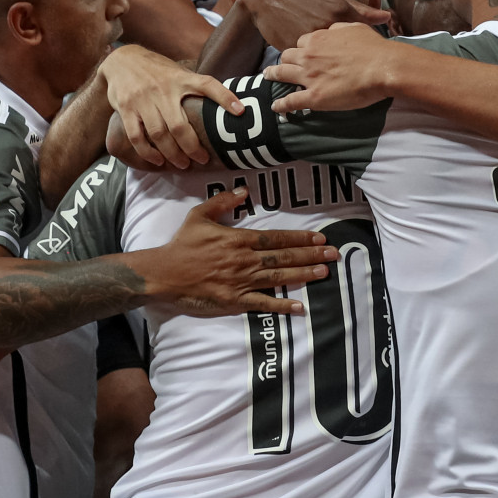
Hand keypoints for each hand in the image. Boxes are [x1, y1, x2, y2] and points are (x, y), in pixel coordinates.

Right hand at [103, 44, 241, 167]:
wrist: (121, 60)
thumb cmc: (157, 70)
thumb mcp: (177, 72)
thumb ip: (194, 86)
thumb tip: (224, 104)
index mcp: (180, 78)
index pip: (207, 84)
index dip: (225, 97)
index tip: (240, 111)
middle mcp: (163, 89)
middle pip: (180, 126)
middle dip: (192, 147)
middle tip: (202, 159)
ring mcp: (143, 100)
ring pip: (159, 135)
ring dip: (172, 154)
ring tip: (183, 164)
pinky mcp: (126, 108)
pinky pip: (137, 136)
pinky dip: (148, 152)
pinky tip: (158, 160)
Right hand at [139, 187, 335, 316]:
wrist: (164, 273)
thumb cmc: (182, 244)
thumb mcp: (199, 215)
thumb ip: (223, 201)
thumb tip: (245, 191)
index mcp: (238, 239)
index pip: (276, 238)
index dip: (300, 239)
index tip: (319, 238)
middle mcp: (244, 260)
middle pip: (283, 257)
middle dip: (311, 255)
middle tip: (333, 254)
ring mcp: (241, 281)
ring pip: (278, 277)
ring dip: (303, 275)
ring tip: (324, 272)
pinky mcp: (235, 300)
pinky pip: (262, 303)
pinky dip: (281, 305)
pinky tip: (299, 307)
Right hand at [239, 0, 390, 49]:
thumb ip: (361, 9)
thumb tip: (386, 16)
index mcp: (340, 11)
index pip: (365, 35)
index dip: (367, 46)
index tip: (367, 52)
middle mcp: (326, 26)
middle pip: (346, 52)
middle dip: (348, 58)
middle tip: (346, 59)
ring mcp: (308, 39)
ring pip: (326, 59)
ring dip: (328, 62)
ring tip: (327, 59)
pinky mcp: (293, 50)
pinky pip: (307, 62)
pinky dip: (310, 62)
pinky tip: (310, 55)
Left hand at [266, 23, 403, 112]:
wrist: (382, 67)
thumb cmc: (373, 47)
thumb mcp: (355, 27)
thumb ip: (339, 28)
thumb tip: (331, 30)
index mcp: (319, 39)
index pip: (302, 41)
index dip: (302, 47)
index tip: (303, 51)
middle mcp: (309, 56)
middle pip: (288, 56)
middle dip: (285, 59)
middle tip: (282, 63)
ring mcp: (309, 77)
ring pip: (283, 74)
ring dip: (274, 75)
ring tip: (268, 77)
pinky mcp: (314, 97)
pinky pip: (291, 101)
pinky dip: (282, 105)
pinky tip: (276, 107)